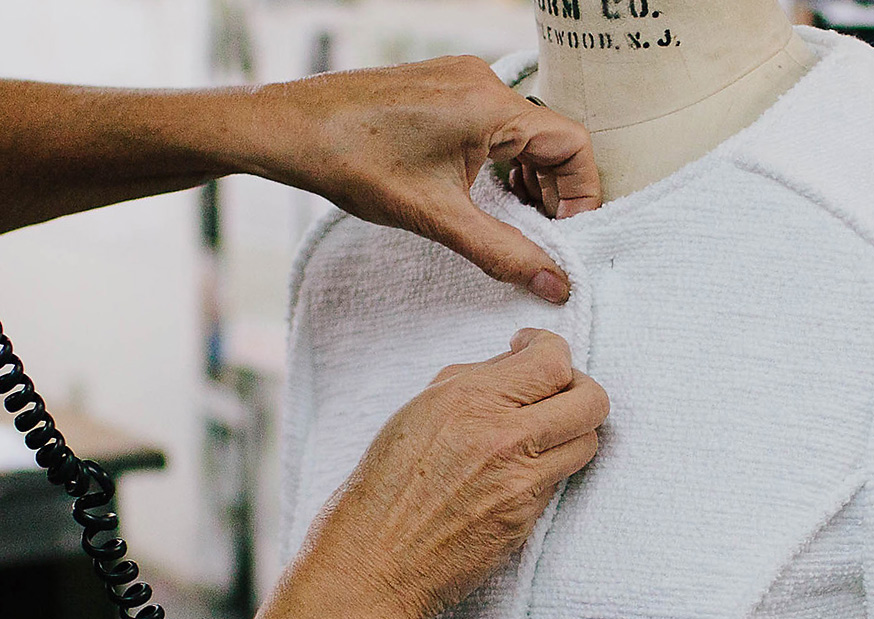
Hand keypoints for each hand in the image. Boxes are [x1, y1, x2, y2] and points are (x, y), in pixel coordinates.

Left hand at [242, 58, 600, 303]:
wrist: (292, 130)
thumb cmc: (355, 164)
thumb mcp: (436, 219)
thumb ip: (501, 252)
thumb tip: (553, 283)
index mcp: (492, 106)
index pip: (573, 144)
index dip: (581, 194)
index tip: (565, 236)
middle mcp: (483, 81)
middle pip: (550, 137)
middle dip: (552, 191)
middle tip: (540, 238)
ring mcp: (459, 79)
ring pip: (518, 131)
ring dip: (524, 177)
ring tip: (511, 222)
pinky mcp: (438, 85)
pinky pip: (487, 121)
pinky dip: (496, 159)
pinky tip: (477, 194)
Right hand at [299, 329, 607, 618]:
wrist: (368, 568)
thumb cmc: (378, 493)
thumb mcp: (413, 415)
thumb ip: (468, 383)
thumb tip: (513, 364)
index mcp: (467, 399)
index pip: (552, 359)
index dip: (550, 349)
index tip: (534, 352)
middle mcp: (502, 436)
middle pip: (591, 400)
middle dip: (580, 392)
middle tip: (558, 394)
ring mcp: (520, 482)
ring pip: (586, 443)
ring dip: (569, 436)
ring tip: (539, 439)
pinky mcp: (526, 519)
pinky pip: (558, 483)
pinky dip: (544, 474)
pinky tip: (510, 478)